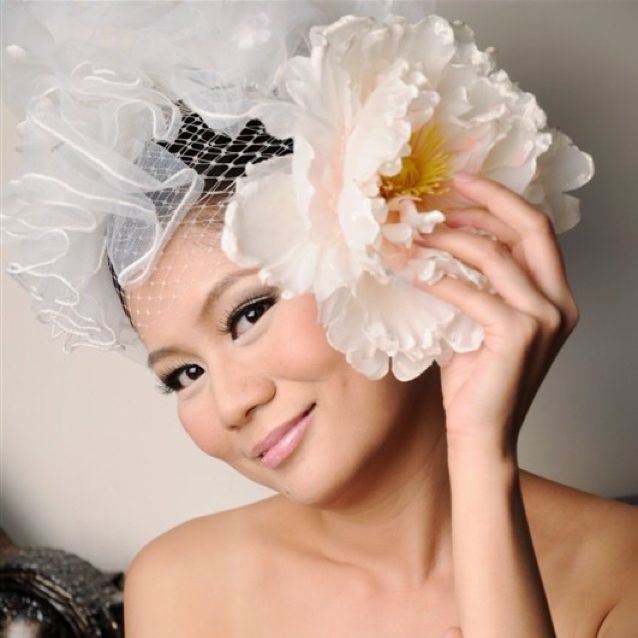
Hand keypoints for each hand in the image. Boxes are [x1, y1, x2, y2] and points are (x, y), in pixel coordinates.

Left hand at [415, 173, 578, 455]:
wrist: (481, 434)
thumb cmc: (475, 381)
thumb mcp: (475, 323)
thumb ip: (470, 284)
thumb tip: (432, 243)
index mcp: (554, 295)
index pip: (533, 230)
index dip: (499, 200)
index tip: (460, 182)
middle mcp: (559, 302)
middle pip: (530, 228)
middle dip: (485, 200)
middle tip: (442, 188)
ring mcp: (544, 318)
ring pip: (494, 255)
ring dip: (447, 239)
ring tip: (412, 234)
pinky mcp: (518, 334)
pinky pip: (471, 292)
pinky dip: (438, 278)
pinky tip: (411, 272)